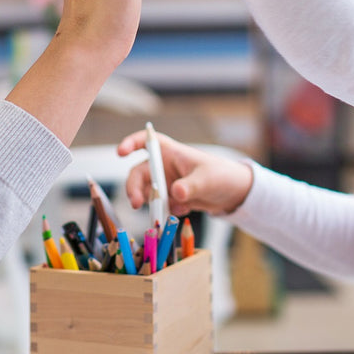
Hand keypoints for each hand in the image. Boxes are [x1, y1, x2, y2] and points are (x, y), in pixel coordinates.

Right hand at [118, 128, 252, 216]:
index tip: (121, 152)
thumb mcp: (207, 180)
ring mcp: (166, 184)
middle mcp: (164, 167)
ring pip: (147, 193)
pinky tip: (186, 209)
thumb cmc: (221, 176)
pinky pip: (161, 206)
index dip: (131, 143)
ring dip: (151, 203)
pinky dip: (168, 211)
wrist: (232, 194)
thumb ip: (191, 186)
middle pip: (139, 173)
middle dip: (134, 188)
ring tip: (168, 210)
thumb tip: (175, 193)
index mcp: (171, 153)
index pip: (147, 142)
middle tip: (136, 204)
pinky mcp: (171, 199)